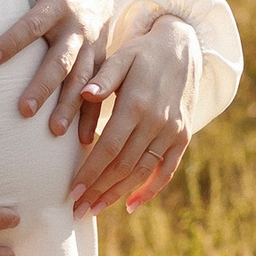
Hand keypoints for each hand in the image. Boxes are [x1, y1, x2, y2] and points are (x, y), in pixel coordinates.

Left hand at [0, 0, 108, 130]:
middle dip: (43, 85)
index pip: (32, 23)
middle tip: (22, 110)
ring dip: (70, 106)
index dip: (12, 40)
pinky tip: (83, 142)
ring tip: (53, 133)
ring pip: (82, 80)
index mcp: (58, 2)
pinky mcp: (102, 61)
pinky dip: (93, 115)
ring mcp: (93, 46)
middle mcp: (78, 27)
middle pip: (60, 59)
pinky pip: (100, 91)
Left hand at [69, 15, 204, 213]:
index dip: (90, 172)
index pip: (109, 148)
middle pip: (123, 166)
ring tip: (95, 210)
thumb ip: (102, 77)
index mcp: (136, 104)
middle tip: (77, 209)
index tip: (72, 191)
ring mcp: (173, 131)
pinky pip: (167, 170)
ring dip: (118, 194)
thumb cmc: (142, 52)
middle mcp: (157, 122)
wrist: (183, 46)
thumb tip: (84, 93)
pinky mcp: (183, 136)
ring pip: (143, 172)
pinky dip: (150, 190)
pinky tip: (131, 205)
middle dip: (98, 190)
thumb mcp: (120, 57)